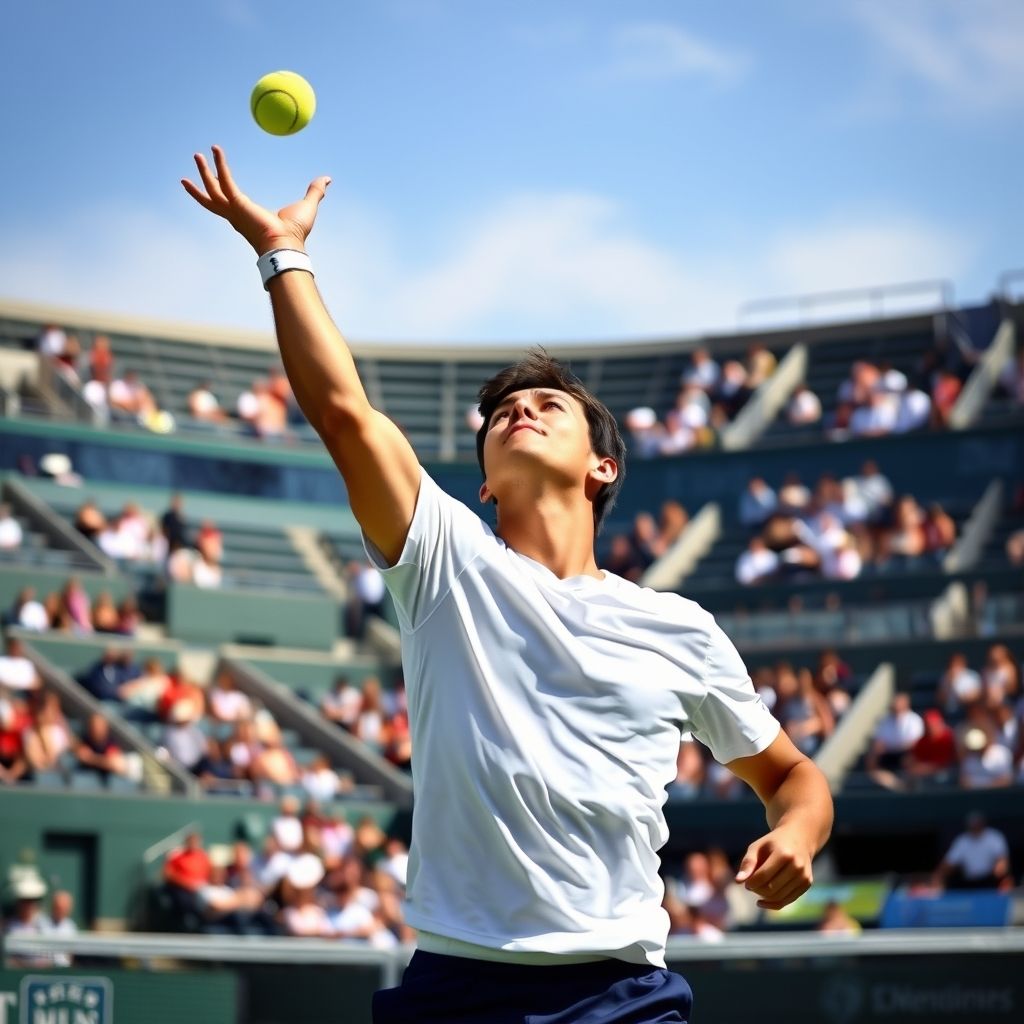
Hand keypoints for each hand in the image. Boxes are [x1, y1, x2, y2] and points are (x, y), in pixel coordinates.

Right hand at [181, 145, 330, 255]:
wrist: (288, 245)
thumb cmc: (297, 232)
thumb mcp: (308, 205)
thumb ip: (315, 191)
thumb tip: (327, 179)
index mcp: (248, 217)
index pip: (229, 203)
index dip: (221, 192)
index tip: (215, 183)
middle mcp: (237, 215)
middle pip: (213, 197)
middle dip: (202, 183)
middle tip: (192, 170)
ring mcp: (235, 210)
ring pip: (213, 189)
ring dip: (204, 172)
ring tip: (197, 155)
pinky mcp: (237, 204)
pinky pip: (225, 180)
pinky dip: (220, 165)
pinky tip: (216, 150)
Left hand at [734, 827, 813, 910]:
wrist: (798, 838)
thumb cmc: (772, 843)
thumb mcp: (757, 847)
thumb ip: (748, 862)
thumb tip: (738, 881)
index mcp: (783, 854)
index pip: (763, 876)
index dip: (751, 882)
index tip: (746, 882)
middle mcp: (797, 865)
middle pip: (771, 888)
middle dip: (757, 890)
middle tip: (751, 885)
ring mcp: (804, 875)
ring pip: (779, 897)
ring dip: (764, 897)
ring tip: (758, 888)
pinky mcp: (807, 884)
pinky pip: (788, 901)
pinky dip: (773, 904)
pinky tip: (762, 901)